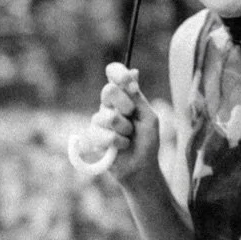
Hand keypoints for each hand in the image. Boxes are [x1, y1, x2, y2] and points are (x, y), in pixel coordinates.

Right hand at [84, 60, 160, 181]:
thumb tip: (134, 71)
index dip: (118, 73)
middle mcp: (108, 105)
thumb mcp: (148, 117)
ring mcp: (98, 120)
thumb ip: (138, 97)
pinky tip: (120, 147)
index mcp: (123, 96)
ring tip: (128, 138)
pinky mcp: (92, 136)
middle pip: (108, 91)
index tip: (129, 82)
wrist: (141, 167)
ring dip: (124, 130)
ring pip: (108, 116)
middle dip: (125, 105)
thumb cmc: (147, 142)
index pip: (113, 74)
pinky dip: (117, 142)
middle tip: (132, 116)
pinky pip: (102, 134)